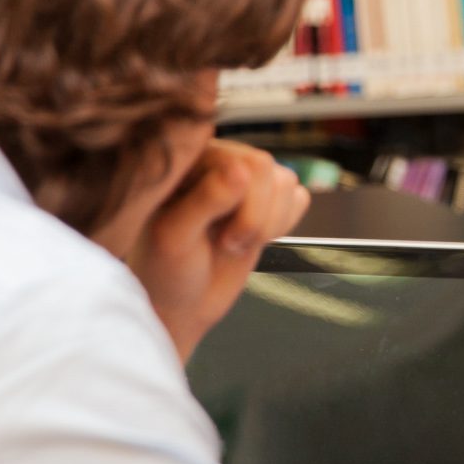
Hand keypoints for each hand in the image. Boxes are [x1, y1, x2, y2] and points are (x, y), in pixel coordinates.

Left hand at [131, 141, 309, 348]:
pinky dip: (283, 223)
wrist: (181, 302)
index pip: (246, 163)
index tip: (221, 238)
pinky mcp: (264, 202)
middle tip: (229, 244)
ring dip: (269, 223)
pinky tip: (254, 239)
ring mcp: (244, 181)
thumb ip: (205, 200)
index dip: (246, 205)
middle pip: (269, 171)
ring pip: (286, 182)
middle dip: (257, 218)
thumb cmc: (166, 270)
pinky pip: (297, 198)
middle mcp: (219, 162)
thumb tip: (240, 170)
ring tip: (236, 243)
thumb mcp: (174, 238)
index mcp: (190, 161)